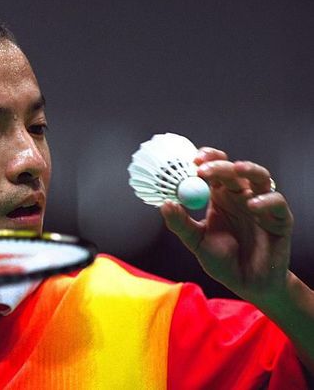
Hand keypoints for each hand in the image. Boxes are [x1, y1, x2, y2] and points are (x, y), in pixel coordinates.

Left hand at [159, 147, 293, 302]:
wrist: (246, 284)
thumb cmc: (222, 260)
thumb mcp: (196, 242)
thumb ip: (180, 224)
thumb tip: (165, 205)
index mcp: (220, 197)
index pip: (214, 169)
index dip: (206, 160)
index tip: (191, 161)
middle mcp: (241, 196)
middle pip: (233, 170)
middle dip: (218, 165)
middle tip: (202, 169)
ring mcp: (261, 205)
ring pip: (260, 177)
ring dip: (248, 170)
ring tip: (235, 170)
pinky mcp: (280, 219)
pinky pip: (277, 202)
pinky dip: (266, 200)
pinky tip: (252, 206)